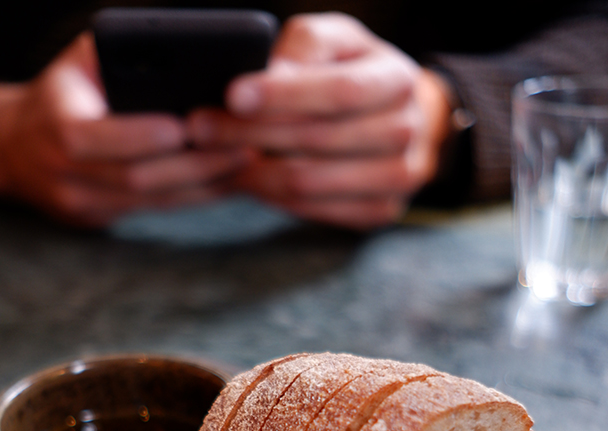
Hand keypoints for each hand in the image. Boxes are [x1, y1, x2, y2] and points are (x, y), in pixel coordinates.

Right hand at [0, 33, 250, 226]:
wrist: (15, 150)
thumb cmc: (63, 92)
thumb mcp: (80, 62)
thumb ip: (121, 54)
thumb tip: (181, 50)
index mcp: (54, 125)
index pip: (95, 138)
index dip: (141, 135)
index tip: (185, 126)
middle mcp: (64, 172)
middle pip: (135, 179)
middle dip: (192, 164)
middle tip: (240, 147)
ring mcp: (81, 204)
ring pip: (152, 203)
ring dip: (203, 185)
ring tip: (243, 164)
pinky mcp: (100, 222)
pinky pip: (154, 212)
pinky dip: (193, 197)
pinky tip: (225, 181)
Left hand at [187, 13, 455, 228]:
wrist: (397, 118)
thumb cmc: (353, 71)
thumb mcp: (335, 41)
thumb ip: (305, 48)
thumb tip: (269, 74)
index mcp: (397, 80)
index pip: (339, 92)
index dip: (284, 95)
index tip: (234, 95)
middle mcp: (406, 132)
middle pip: (317, 140)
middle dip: (252, 134)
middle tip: (201, 129)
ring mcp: (396, 178)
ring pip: (308, 182)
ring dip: (254, 171)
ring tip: (216, 155)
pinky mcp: (379, 211)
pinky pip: (312, 210)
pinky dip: (273, 196)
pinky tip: (249, 178)